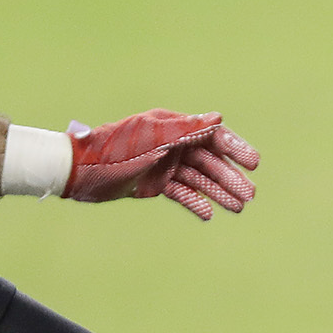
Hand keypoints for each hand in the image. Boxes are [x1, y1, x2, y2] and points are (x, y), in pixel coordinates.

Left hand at [64, 110, 259, 219]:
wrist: (79, 171)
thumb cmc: (112, 150)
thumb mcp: (150, 139)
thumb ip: (185, 129)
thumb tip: (218, 118)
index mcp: (172, 127)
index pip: (211, 135)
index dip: (235, 148)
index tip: (253, 164)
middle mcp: (171, 144)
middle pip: (209, 161)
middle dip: (230, 177)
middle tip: (250, 195)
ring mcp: (164, 164)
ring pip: (199, 179)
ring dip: (219, 192)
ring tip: (239, 208)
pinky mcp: (155, 184)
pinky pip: (182, 193)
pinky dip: (196, 202)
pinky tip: (210, 214)